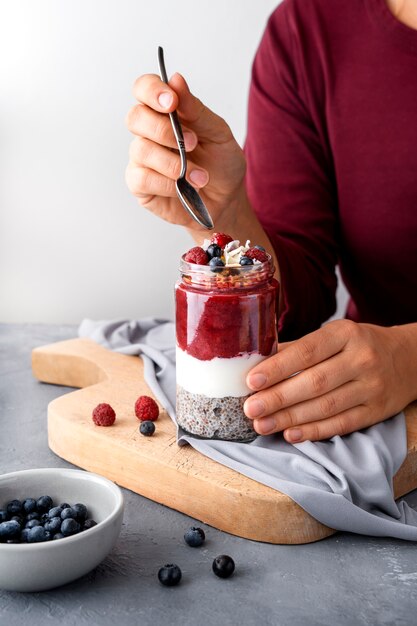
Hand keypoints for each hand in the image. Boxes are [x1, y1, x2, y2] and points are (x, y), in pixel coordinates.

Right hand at [125, 72, 245, 235]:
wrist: (226, 200)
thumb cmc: (221, 164)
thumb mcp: (218, 133)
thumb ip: (196, 109)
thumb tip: (176, 79)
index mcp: (165, 112)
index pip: (144, 89)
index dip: (152, 90)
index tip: (172, 101)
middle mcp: (148, 133)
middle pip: (135, 117)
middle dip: (163, 129)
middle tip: (193, 143)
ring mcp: (142, 159)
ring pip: (140, 150)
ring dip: (174, 163)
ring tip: (201, 176)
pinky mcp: (140, 186)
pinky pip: (142, 179)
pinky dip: (166, 183)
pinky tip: (183, 187)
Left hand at [244, 319, 416, 441]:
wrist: (408, 359)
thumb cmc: (359, 345)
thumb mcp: (334, 335)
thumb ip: (298, 348)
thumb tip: (257, 362)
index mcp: (345, 334)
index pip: (307, 351)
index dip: (278, 367)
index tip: (252, 380)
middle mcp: (361, 359)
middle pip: (314, 382)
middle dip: (278, 397)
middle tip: (250, 408)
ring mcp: (371, 387)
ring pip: (326, 406)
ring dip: (290, 418)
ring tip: (262, 424)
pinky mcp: (376, 412)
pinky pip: (342, 424)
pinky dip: (314, 431)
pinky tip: (291, 434)